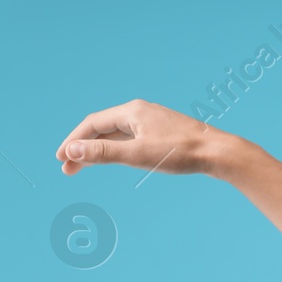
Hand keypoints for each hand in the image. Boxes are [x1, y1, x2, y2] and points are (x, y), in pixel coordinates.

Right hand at [54, 99, 230, 176]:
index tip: (60, 159)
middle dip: (83, 148)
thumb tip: (71, 150)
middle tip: (68, 170)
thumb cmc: (182, 153)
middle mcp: (141, 112)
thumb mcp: (138, 155)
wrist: (221, 154)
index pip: (92, 124)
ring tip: (84, 166)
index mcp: (132, 111)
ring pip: (118, 134)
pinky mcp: (165, 134)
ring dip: (99, 150)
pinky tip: (115, 159)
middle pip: (103, 129)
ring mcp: (153, 122)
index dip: (73, 141)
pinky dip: (117, 149)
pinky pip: (132, 139)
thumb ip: (104, 153)